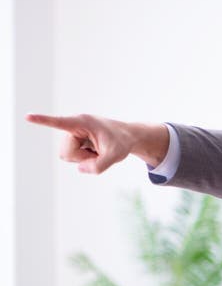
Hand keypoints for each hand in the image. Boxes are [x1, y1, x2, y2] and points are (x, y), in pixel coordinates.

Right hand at [26, 113, 168, 173]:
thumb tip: (79, 169)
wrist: (128, 137)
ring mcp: (73, 133)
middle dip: (82, 158)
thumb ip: (98, 167)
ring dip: (83, 158)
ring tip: (97, 150)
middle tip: (99, 152)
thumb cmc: (122, 143)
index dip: (43, 121)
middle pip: (66, 152)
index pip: (59, 123)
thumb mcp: (116, 157)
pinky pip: (72, 157)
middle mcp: (74, 125)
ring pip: (67, 156)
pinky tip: (95, 150)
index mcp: (82, 122)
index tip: (28, 116)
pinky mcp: (74, 140)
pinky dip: (84, 158)